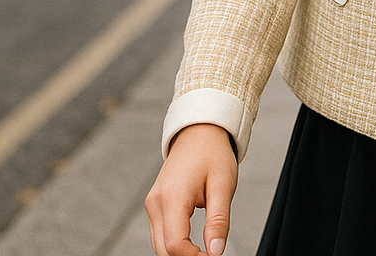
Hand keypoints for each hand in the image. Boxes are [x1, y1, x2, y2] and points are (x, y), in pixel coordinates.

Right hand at [146, 123, 237, 255]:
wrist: (200, 131)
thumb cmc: (213, 154)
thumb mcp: (223, 185)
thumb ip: (218, 221)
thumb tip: (216, 252)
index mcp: (172, 197)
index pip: (175, 244)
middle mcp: (156, 202)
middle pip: (164, 248)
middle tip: (211, 254)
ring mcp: (152, 203)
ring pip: (159, 243)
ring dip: (179, 251)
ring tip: (204, 250)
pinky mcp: (155, 203)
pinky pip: (160, 232)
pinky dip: (174, 241)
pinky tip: (192, 242)